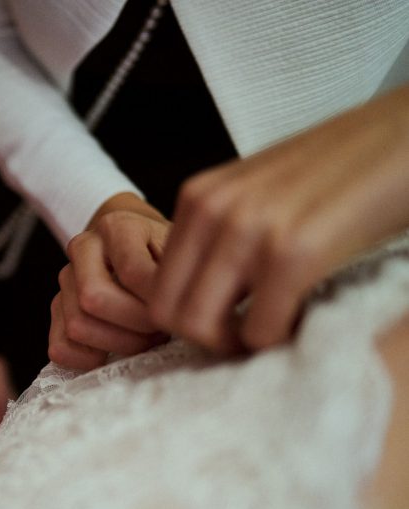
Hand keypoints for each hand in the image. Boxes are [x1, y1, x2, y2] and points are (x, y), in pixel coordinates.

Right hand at [48, 192, 170, 369]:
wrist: (137, 242)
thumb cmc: (164, 251)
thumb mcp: (181, 247)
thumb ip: (184, 271)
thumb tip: (188, 309)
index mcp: (117, 226)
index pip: (132, 272)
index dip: (158, 302)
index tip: (178, 312)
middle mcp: (83, 247)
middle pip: (93, 298)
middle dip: (134, 325)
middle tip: (160, 330)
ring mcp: (65, 279)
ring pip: (77, 325)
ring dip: (117, 344)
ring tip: (144, 338)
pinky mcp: (57, 308)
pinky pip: (59, 346)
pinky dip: (86, 359)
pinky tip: (114, 353)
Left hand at [150, 85, 408, 352]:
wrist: (406, 134)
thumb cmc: (340, 168)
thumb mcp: (258, 192)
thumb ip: (221, 234)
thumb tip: (200, 295)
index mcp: (197, 197)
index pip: (154, 286)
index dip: (183, 318)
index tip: (222, 322)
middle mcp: (211, 211)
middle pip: (168, 314)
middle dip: (204, 339)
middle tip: (246, 335)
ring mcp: (248, 230)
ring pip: (202, 328)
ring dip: (238, 344)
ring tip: (273, 328)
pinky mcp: (294, 252)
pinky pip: (260, 329)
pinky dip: (279, 338)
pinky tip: (304, 316)